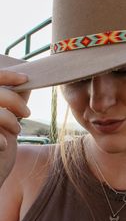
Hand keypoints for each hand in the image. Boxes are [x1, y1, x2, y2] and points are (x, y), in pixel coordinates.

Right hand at [0, 70, 30, 185]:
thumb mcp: (3, 126)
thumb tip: (24, 85)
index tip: (26, 78)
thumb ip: (8, 106)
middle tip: (27, 113)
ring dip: (10, 119)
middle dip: (15, 100)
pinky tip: (3, 146)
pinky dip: (1, 138)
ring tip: (17, 130)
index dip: (8, 75)